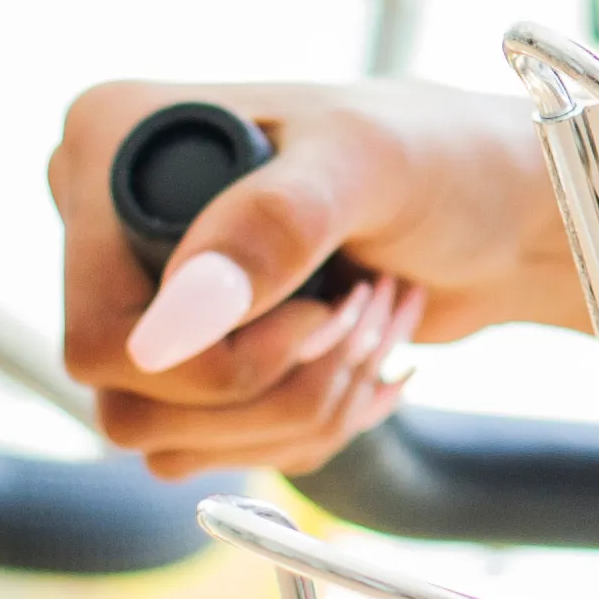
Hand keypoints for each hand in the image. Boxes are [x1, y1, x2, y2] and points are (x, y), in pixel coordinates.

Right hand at [45, 78, 573, 474]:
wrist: (497, 212)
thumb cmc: (440, 156)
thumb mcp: (368, 164)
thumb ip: (272, 227)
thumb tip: (161, 331)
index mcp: (111, 144)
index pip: (101, 337)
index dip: (218, 361)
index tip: (325, 309)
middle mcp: (104, 223)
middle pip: (127, 405)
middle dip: (274, 387)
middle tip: (363, 316)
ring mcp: (145, 295)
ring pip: (169, 444)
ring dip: (298, 409)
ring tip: (370, 327)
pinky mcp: (189, 353)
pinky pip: (208, 454)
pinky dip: (302, 427)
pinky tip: (357, 359)